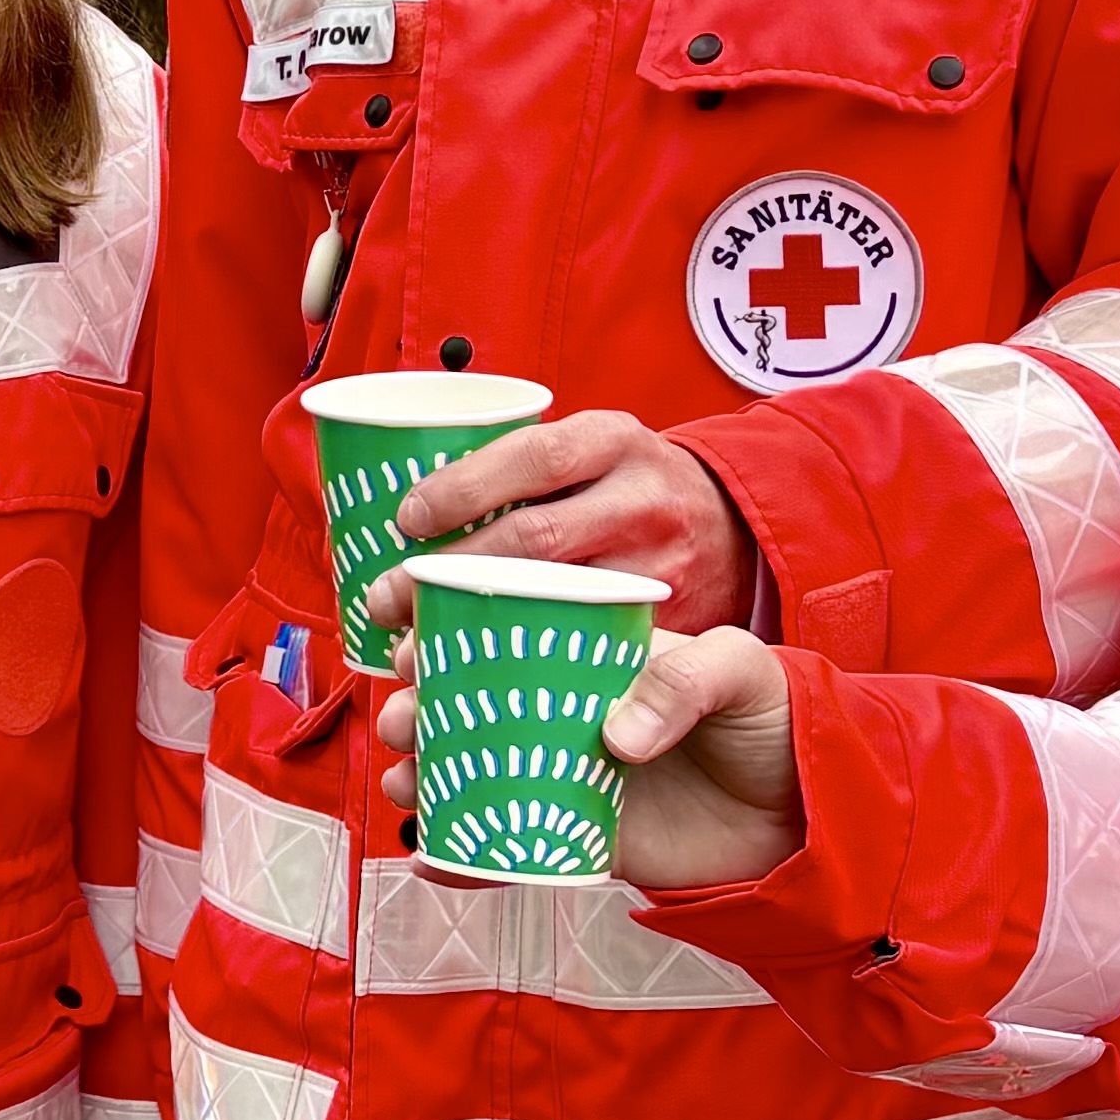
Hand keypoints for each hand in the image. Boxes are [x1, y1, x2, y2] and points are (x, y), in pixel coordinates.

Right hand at [375, 607, 802, 890]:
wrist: (809, 815)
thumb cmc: (778, 721)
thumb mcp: (744, 674)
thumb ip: (687, 681)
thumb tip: (617, 736)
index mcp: (594, 650)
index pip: (506, 621)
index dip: (442, 618)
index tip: (398, 622)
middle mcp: (567, 707)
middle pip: (469, 698)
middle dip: (416, 703)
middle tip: (400, 718)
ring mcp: (566, 771)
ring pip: (474, 767)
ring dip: (424, 773)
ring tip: (403, 783)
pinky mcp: (577, 834)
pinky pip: (506, 843)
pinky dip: (464, 855)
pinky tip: (431, 858)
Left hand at [392, 411, 758, 631]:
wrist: (733, 525)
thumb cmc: (627, 485)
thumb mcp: (591, 449)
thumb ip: (524, 466)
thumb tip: (406, 504)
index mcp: (616, 441)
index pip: (537, 456)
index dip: (467, 486)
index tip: (408, 518)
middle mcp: (643, 500)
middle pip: (538, 538)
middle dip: (452, 570)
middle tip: (387, 596)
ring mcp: (660, 567)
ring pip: (559, 603)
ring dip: (478, 628)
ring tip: (413, 644)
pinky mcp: (669, 625)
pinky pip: (591, 651)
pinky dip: (530, 667)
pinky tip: (475, 679)